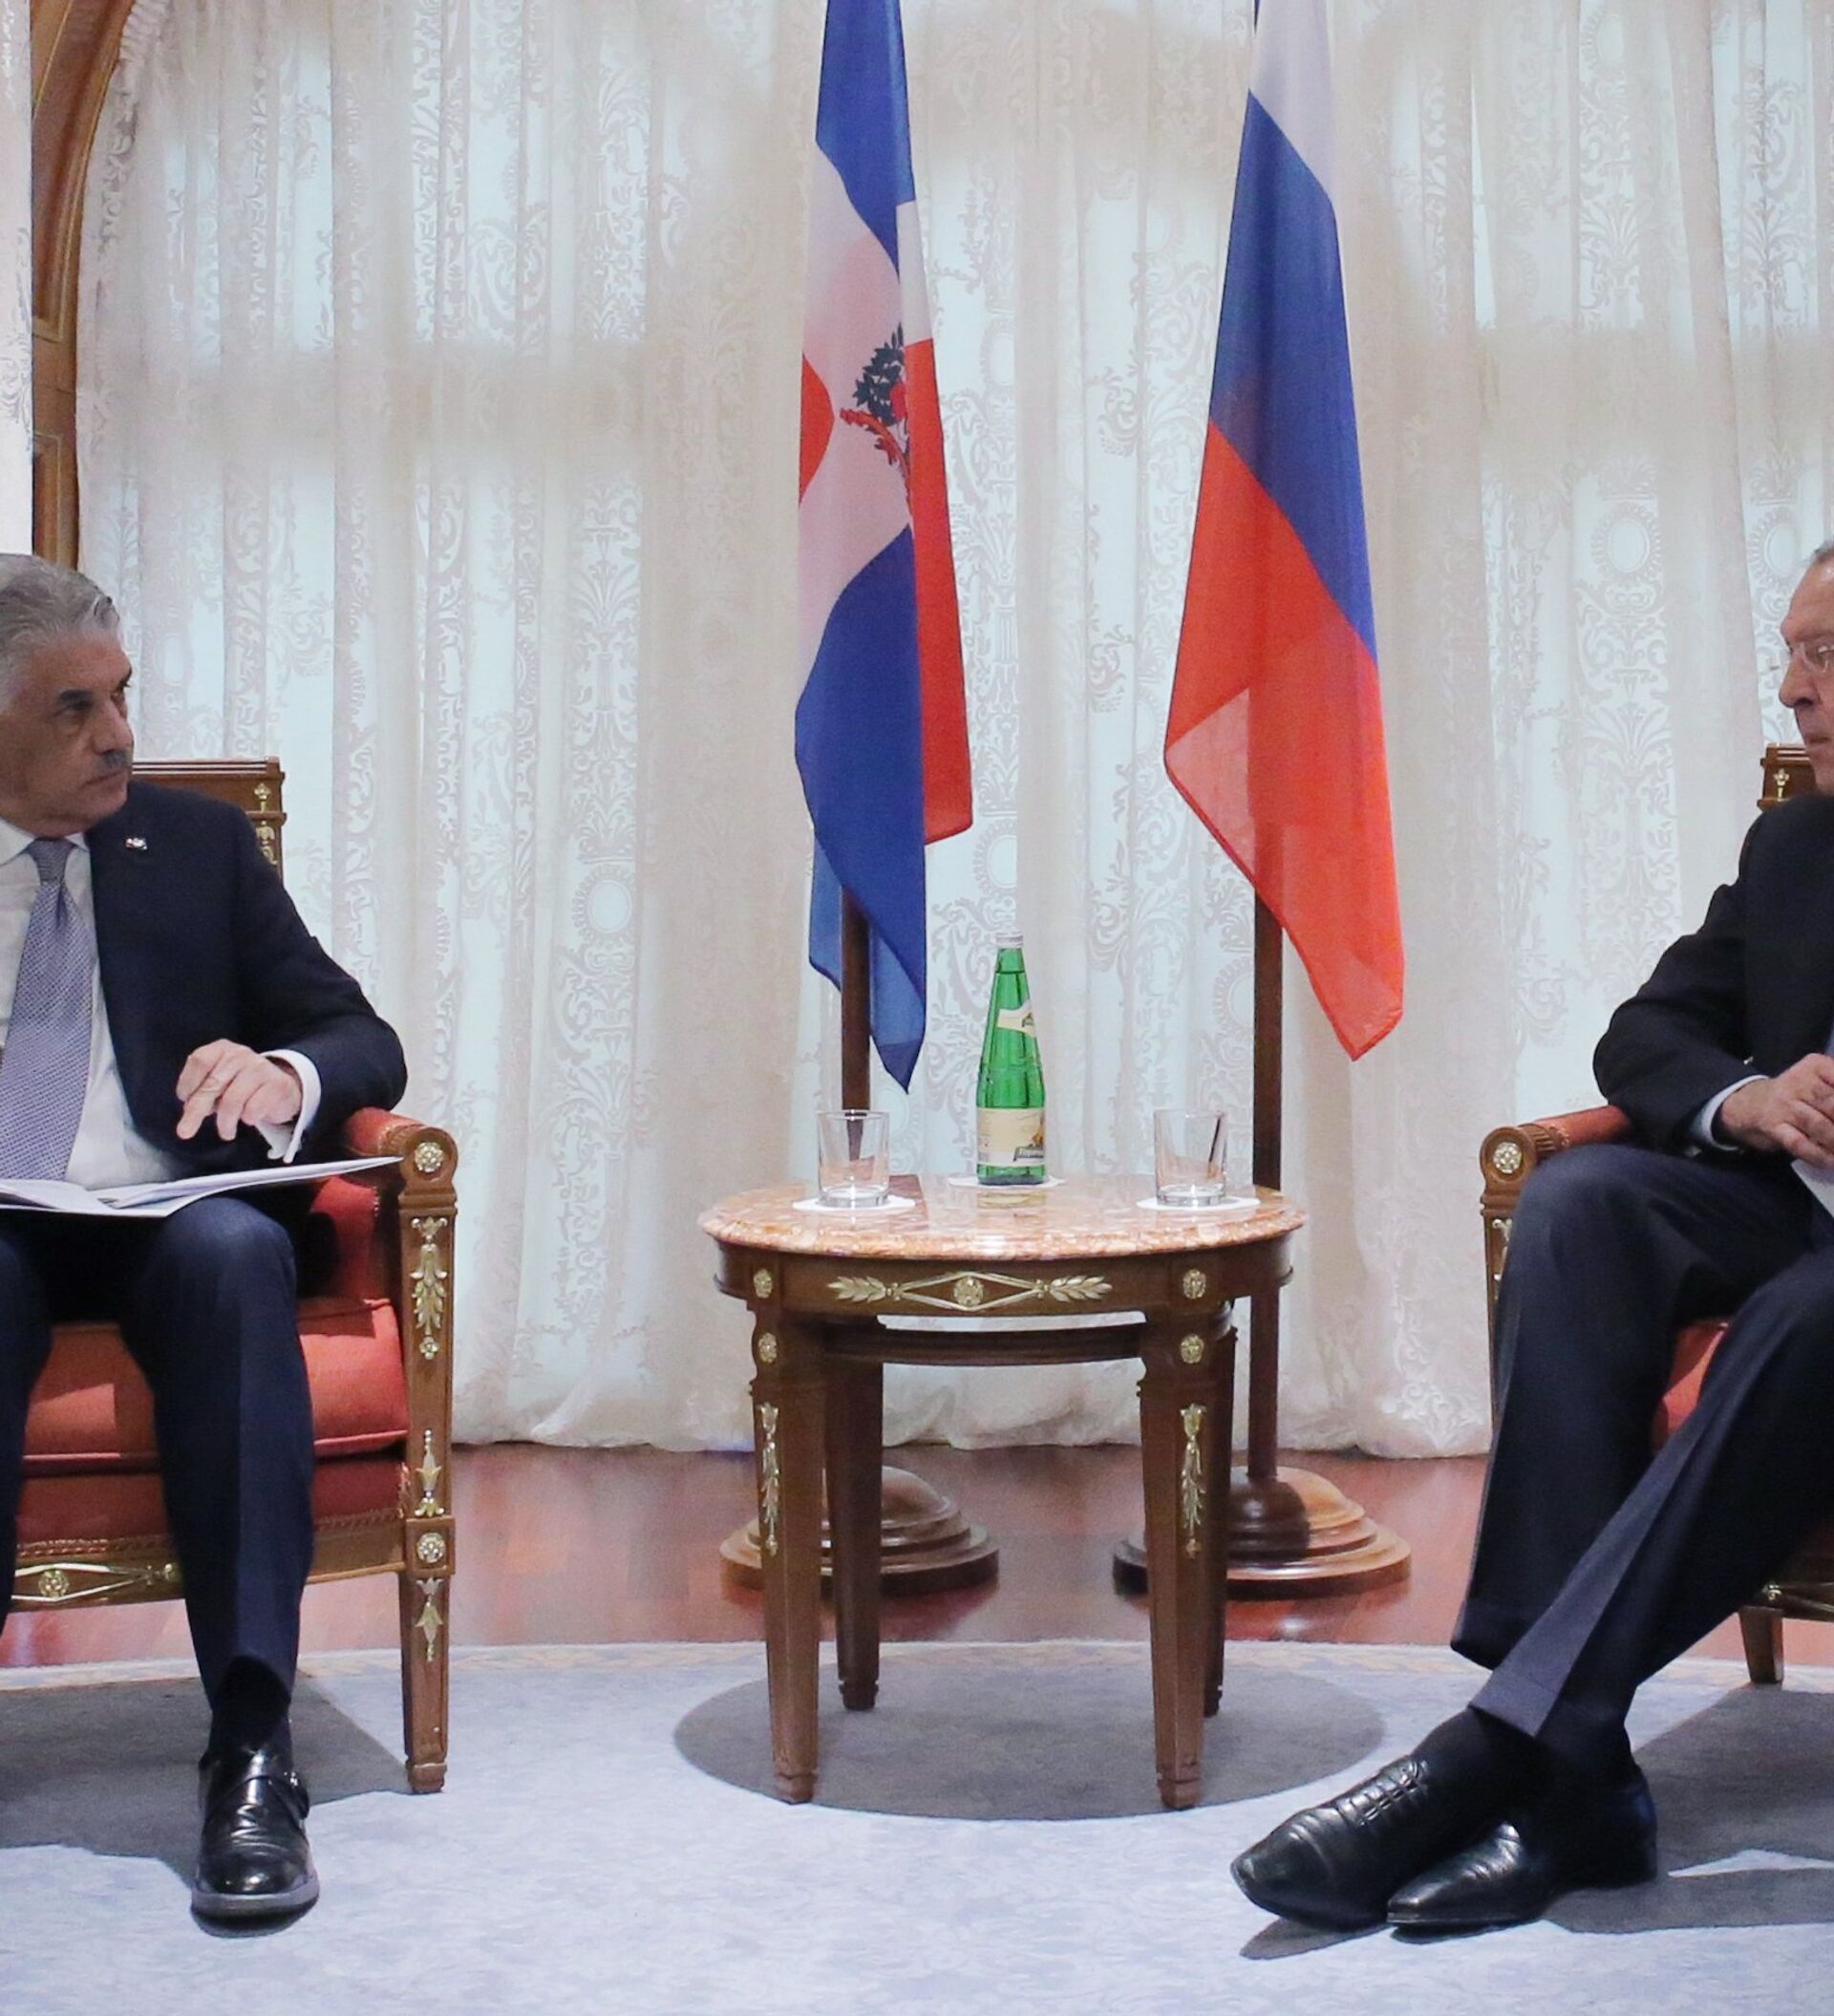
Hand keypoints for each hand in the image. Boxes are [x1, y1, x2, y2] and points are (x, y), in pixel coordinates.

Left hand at [175, 1041, 302, 1143]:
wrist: (281, 1087)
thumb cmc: (243, 1085)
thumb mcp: (220, 1081)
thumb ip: (204, 1090)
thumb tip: (190, 1108)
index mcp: (222, 1050)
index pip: (199, 1061)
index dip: (188, 1082)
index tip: (184, 1100)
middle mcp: (240, 1055)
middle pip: (212, 1084)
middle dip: (196, 1111)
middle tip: (185, 1131)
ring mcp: (260, 1068)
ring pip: (232, 1100)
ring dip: (225, 1122)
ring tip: (225, 1132)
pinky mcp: (276, 1085)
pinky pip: (253, 1109)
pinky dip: (247, 1119)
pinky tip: (248, 1118)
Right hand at [1718, 1055, 1833, 1167]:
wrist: (1748, 1104)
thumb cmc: (1796, 1094)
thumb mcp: (1819, 1079)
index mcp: (1816, 1066)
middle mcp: (1798, 1082)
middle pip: (1832, 1104)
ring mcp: (1784, 1106)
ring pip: (1818, 1125)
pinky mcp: (1773, 1127)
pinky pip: (1799, 1144)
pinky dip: (1819, 1155)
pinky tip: (1832, 1163)